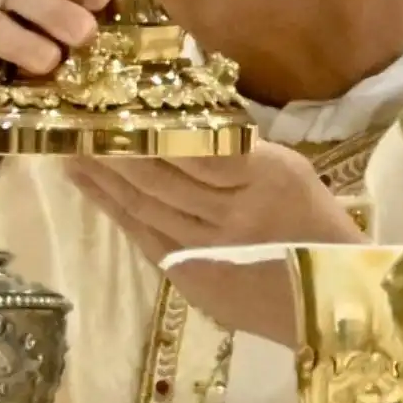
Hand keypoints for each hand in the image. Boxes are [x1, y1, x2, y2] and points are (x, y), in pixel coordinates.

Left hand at [66, 141, 365, 345]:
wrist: (332, 300)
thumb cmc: (316, 222)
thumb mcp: (290, 168)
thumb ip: (239, 146)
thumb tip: (183, 115)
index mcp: (265, 178)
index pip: (196, 146)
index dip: (152, 127)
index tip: (119, 103)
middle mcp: (233, 214)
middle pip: (161, 176)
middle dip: (115, 148)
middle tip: (78, 120)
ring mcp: (209, 251)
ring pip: (146, 206)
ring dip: (103, 177)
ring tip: (70, 149)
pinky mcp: (192, 279)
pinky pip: (146, 237)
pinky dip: (115, 211)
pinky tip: (91, 189)